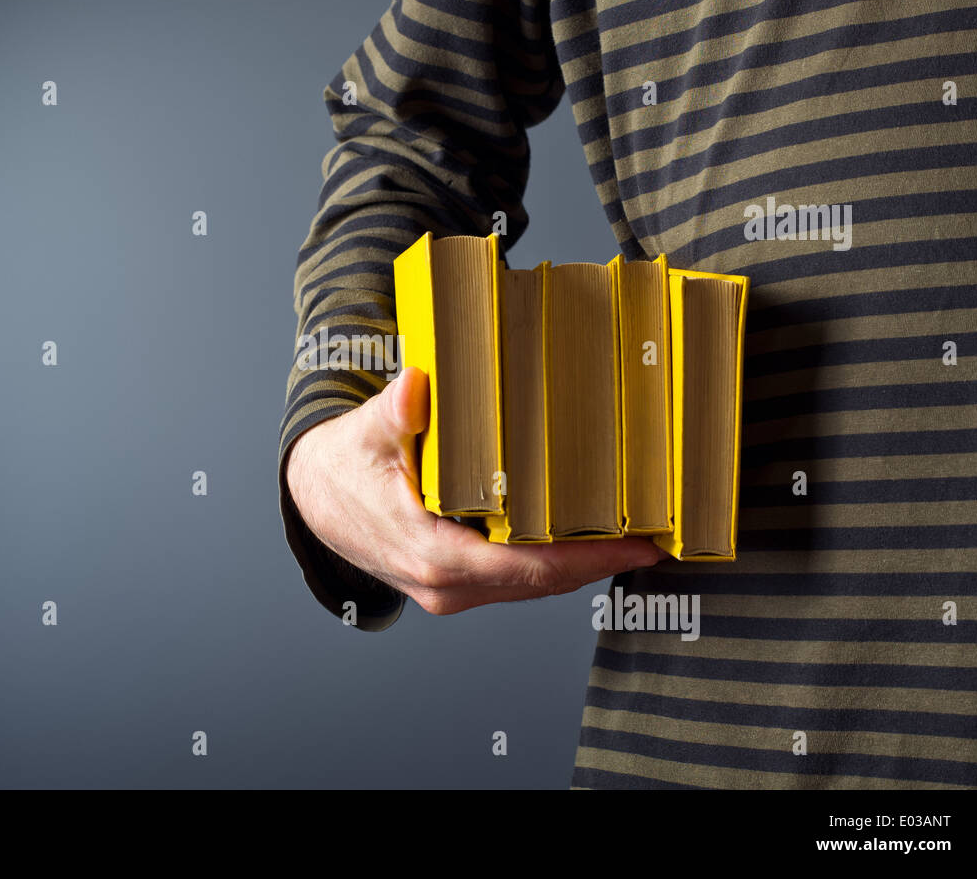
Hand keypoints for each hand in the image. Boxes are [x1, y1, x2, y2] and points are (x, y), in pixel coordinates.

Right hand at [285, 366, 664, 615]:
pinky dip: (554, 562)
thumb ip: (395, 412)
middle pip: (541, 581)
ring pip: (532, 584)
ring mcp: (451, 589)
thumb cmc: (344, 467)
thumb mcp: (366, 433)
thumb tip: (415, 387)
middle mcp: (445, 584)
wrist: (315, 498)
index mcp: (430, 554)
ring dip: (582, 565)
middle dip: (601, 562)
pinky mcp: (456, 583)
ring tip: (637, 537)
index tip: (640, 547)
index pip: (525, 566)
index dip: (588, 560)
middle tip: (660, 534)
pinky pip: (516, 578)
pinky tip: (587, 539)